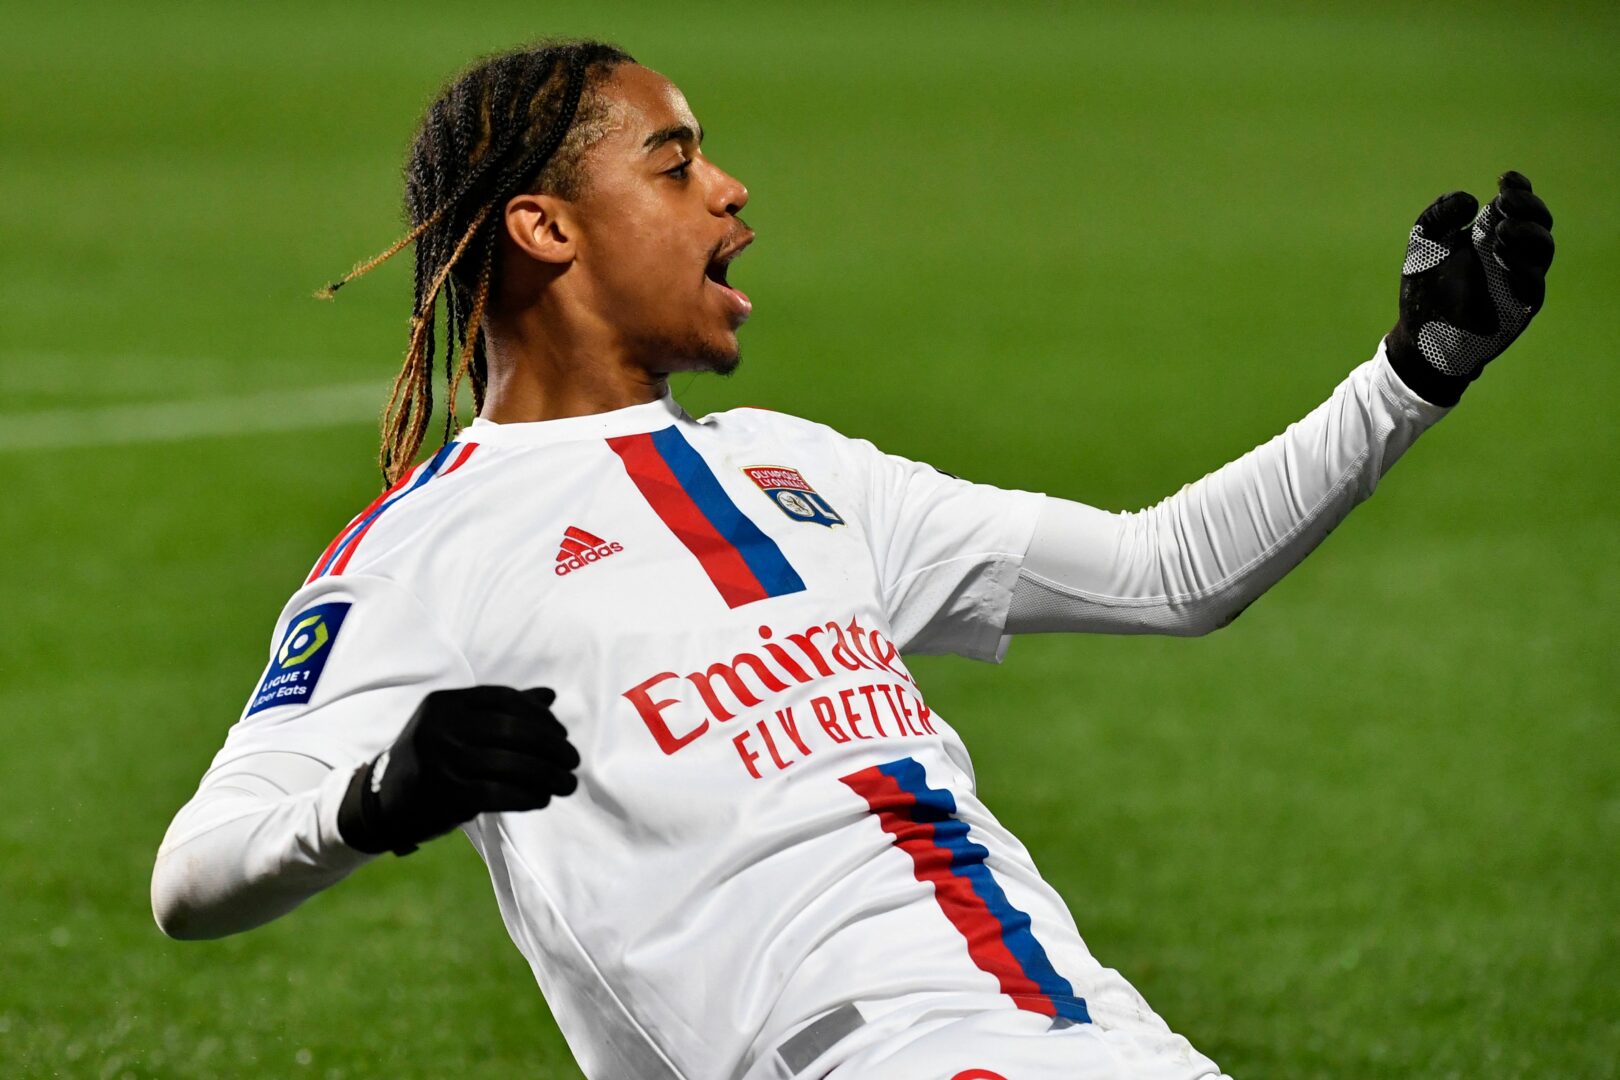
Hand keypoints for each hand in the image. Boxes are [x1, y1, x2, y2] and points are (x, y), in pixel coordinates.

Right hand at [338, 686, 578, 854]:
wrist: (383, 803)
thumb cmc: (432, 759)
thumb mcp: (456, 726)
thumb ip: (501, 710)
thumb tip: (549, 695)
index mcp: (444, 703)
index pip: (505, 699)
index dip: (540, 716)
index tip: (561, 732)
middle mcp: (441, 727)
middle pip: (513, 730)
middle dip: (552, 746)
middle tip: (572, 760)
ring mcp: (442, 761)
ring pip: (511, 763)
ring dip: (548, 775)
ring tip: (567, 783)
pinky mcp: (447, 795)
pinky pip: (500, 793)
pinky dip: (528, 796)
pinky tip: (542, 799)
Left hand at [1384, 171, 1554, 405]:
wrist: (1420, 336)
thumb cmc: (1425, 287)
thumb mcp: (1423, 244)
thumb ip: (1439, 215)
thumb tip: (1471, 200)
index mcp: (1492, 234)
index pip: (1519, 205)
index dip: (1520, 189)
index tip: (1505, 179)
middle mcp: (1512, 254)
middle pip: (1540, 222)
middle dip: (1527, 207)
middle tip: (1504, 201)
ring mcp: (1519, 280)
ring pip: (1544, 250)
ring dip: (1527, 234)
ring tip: (1501, 230)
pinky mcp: (1519, 309)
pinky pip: (1534, 286)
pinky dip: (1523, 269)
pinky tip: (1500, 257)